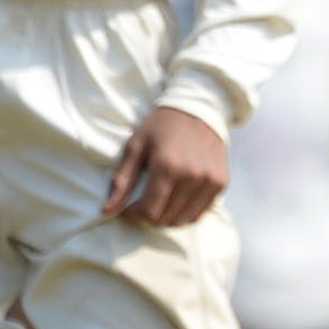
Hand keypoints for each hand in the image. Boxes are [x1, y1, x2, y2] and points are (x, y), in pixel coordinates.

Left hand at [104, 106, 229, 227]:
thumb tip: (107, 211)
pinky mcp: (221, 182)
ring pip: (183, 219)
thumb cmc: (161, 127)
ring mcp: (209, 180)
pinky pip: (200, 212)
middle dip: (150, 214)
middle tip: (145, 199)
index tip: (130, 206)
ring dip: (168, 215)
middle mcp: (192, 176)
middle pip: (165, 218)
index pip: (149, 212)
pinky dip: (186, 211)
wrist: (197, 109)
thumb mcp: (136, 146)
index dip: (134, 213)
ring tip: (162, 198)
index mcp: (167, 166)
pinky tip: (179, 196)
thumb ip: (121, 180)